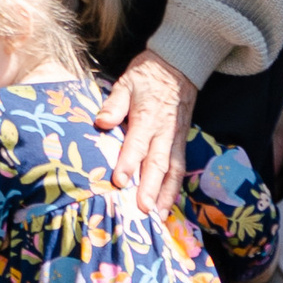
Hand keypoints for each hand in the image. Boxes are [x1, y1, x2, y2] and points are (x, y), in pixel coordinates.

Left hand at [96, 50, 195, 221]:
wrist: (179, 66)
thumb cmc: (147, 76)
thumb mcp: (127, 83)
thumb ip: (114, 104)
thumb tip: (101, 121)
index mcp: (148, 116)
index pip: (137, 143)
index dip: (128, 162)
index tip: (119, 181)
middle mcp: (165, 131)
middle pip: (158, 163)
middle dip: (150, 188)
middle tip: (142, 210)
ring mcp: (176, 138)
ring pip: (173, 170)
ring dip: (165, 194)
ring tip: (157, 217)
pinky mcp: (181, 142)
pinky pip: (180, 168)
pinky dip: (174, 187)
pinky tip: (167, 204)